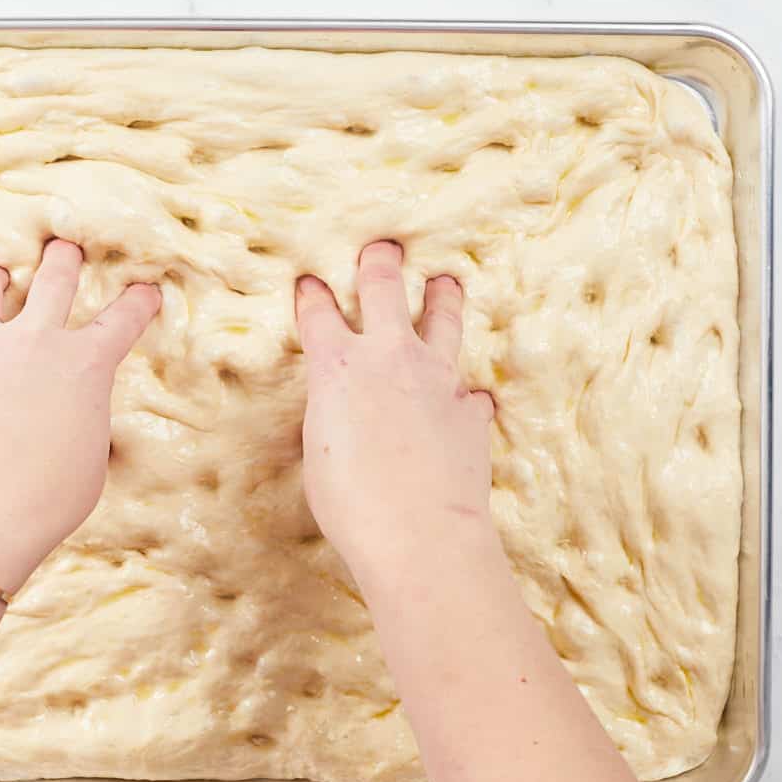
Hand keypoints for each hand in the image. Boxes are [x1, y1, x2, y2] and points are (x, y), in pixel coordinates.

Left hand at [0, 239, 160, 594]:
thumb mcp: (91, 455)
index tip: (147, 290)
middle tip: (66, 247)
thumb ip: (83, 417)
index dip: (139, 302)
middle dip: (64, 260)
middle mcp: (38, 345)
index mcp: (87, 364)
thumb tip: (65, 409)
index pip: (123, 320)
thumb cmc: (52, 496)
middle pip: (54, 281)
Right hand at [296, 241, 495, 584]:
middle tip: (382, 248)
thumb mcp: (319, 453)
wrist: (419, 534)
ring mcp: (437, 378)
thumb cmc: (351, 503)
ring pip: (443, 319)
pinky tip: (469, 396)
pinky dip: (465, 392)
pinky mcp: (470, 410)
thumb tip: (345, 410)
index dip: (313, 296)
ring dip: (442, 297)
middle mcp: (389, 357)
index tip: (310, 284)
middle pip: (385, 288)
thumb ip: (332, 415)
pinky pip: (471, 390)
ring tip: (446, 281)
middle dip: (380, 262)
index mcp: (337, 367)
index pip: (319, 313)